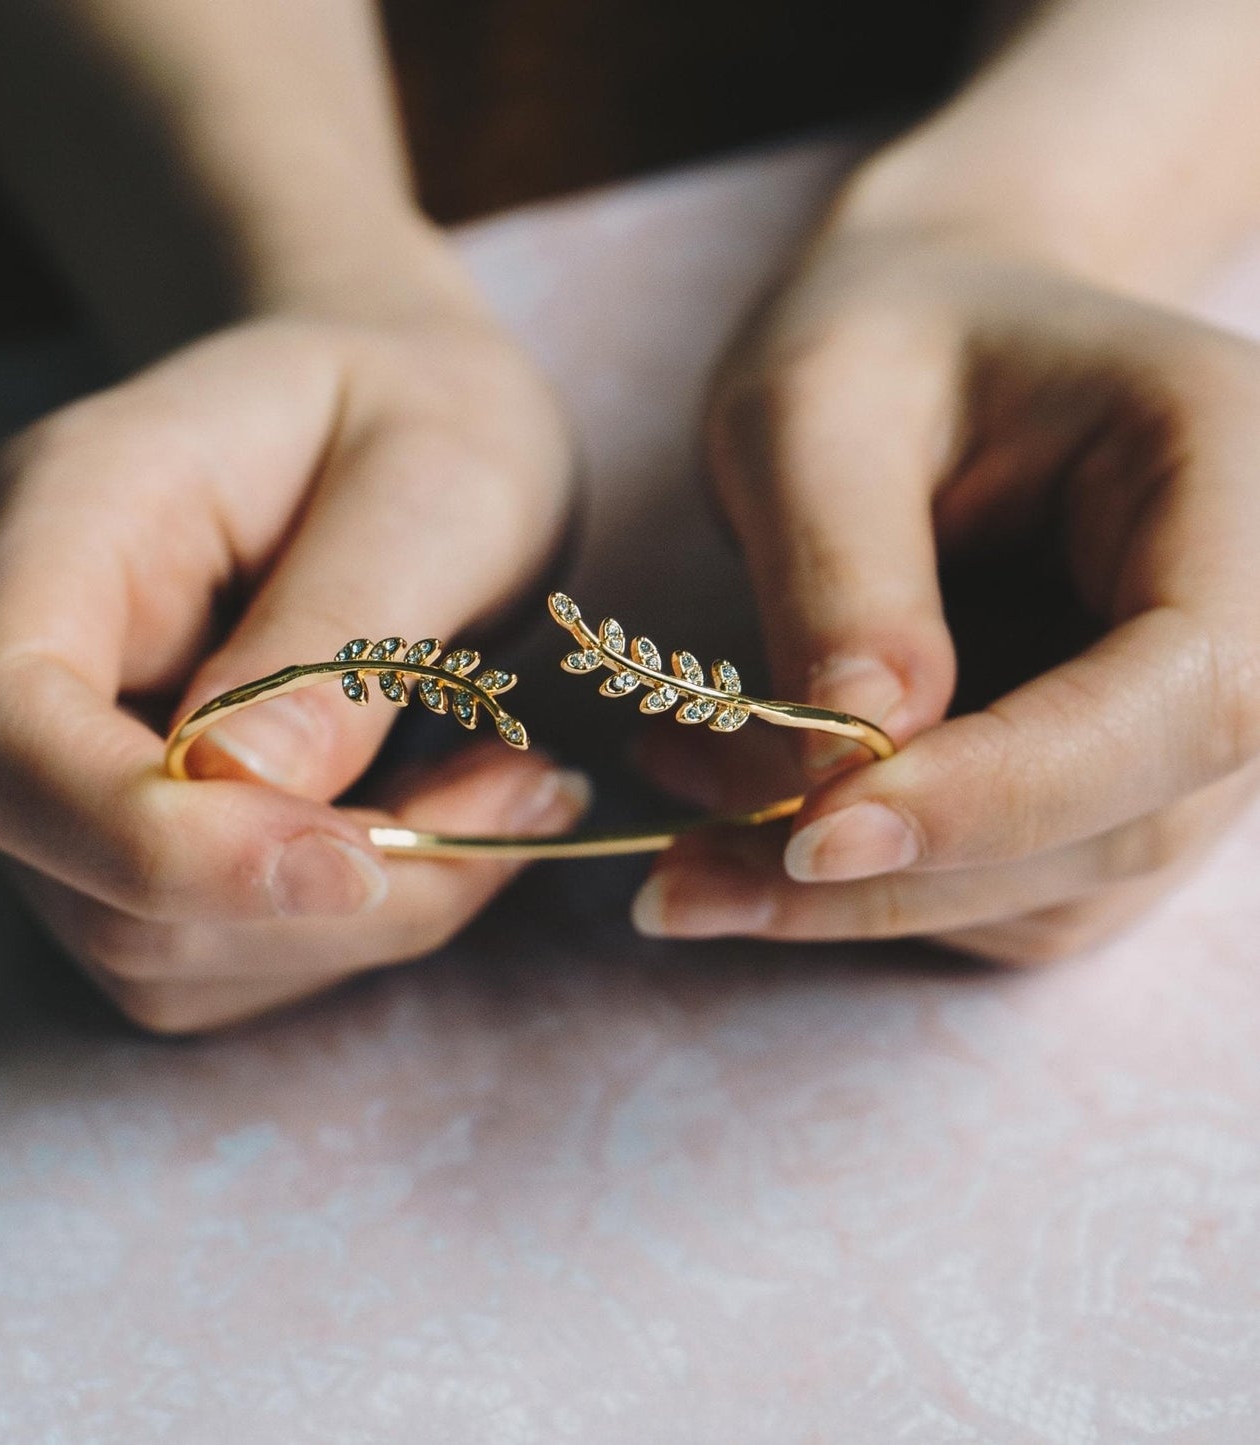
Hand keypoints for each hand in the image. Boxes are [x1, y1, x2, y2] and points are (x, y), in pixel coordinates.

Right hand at [0, 309, 586, 1031]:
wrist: (398, 411)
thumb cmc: (419, 412)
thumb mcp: (437, 477)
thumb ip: (343, 627)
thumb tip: (248, 789)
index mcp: (67, 520)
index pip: (1, 733)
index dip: (156, 843)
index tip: (356, 864)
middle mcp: (29, 655)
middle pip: (86, 876)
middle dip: (314, 897)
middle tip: (517, 796)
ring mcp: (71, 762)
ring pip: (160, 949)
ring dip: (360, 918)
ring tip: (510, 790)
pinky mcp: (139, 837)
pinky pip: (222, 958)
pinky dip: (354, 929)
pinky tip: (452, 825)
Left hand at [632, 227, 1259, 962]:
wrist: (925, 348)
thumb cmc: (881, 337)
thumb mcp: (820, 406)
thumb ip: (840, 570)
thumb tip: (840, 763)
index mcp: (1240, 481)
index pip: (1188, 693)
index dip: (1004, 793)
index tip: (810, 835)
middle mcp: (1257, 626)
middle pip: (1120, 823)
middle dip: (892, 876)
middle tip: (681, 881)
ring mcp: (1187, 731)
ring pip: (1049, 892)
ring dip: (853, 901)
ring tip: (682, 846)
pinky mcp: (1105, 792)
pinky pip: (999, 897)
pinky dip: (863, 891)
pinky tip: (739, 824)